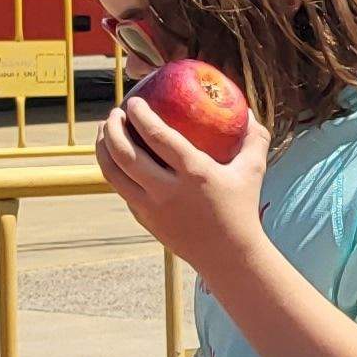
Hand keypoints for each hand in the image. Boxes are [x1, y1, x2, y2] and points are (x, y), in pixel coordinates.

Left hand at [98, 96, 268, 267]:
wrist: (228, 256)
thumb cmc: (242, 208)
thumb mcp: (253, 170)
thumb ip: (253, 137)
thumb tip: (246, 109)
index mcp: (194, 173)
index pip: (157, 136)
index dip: (141, 115)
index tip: (135, 100)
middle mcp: (168, 190)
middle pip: (126, 153)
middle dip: (113, 127)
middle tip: (115, 112)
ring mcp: (151, 208)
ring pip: (113, 173)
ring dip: (103, 148)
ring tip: (105, 131)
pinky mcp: (144, 220)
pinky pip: (122, 189)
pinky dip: (114, 170)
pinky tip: (117, 159)